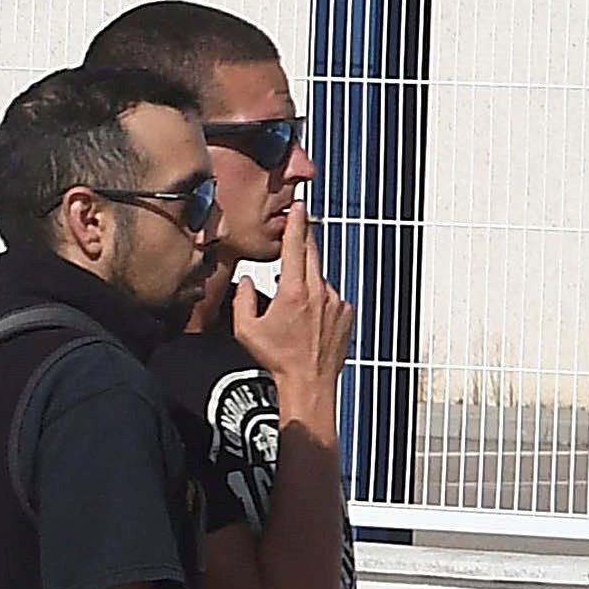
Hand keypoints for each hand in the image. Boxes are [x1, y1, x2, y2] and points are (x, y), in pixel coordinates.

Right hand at [242, 201, 354, 432]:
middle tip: (299, 225)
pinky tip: (309, 320)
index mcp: (293, 292)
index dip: (295, 224)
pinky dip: (319, 300)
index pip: (294, 248)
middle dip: (303, 239)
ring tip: (294, 308)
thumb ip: (242, 300)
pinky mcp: (346, 312)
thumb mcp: (246, 330)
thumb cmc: (277, 358)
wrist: (310, 382)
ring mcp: (336, 302)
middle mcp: (319, 293)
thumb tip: (246, 281)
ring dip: (307, 282)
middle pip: (312, 254)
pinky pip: (330, 296)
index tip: (298, 206)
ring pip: (319, 279)